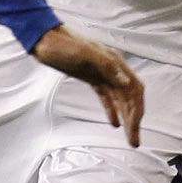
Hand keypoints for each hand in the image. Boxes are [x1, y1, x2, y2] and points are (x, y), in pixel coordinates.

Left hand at [32, 25, 144, 146]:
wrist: (44, 40)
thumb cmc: (62, 45)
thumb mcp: (84, 55)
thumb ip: (107, 67)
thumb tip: (127, 82)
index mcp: (115, 62)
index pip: (135, 90)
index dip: (137, 110)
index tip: (135, 128)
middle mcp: (113, 69)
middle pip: (130, 98)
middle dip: (134, 120)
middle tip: (134, 142)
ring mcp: (102, 74)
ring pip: (120, 100)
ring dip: (126, 118)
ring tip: (129, 138)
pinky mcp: (91, 78)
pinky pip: (106, 97)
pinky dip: (112, 110)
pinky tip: (114, 123)